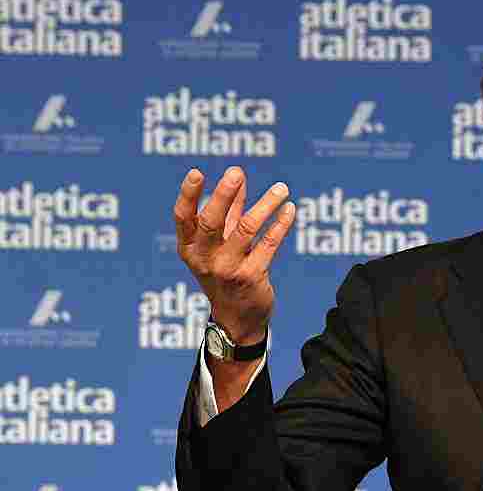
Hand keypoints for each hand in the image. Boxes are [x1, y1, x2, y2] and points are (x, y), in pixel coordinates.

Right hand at [173, 166, 294, 343]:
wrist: (237, 318)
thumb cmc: (226, 273)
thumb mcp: (220, 243)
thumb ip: (229, 211)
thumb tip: (238, 176)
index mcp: (189, 248)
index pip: (183, 217)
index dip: (188, 195)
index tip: (197, 172)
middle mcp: (204, 259)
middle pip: (211, 221)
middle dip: (223, 194)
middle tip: (236, 172)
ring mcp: (227, 269)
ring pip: (246, 230)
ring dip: (266, 206)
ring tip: (282, 188)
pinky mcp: (251, 276)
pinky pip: (269, 244)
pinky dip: (280, 224)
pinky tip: (290, 210)